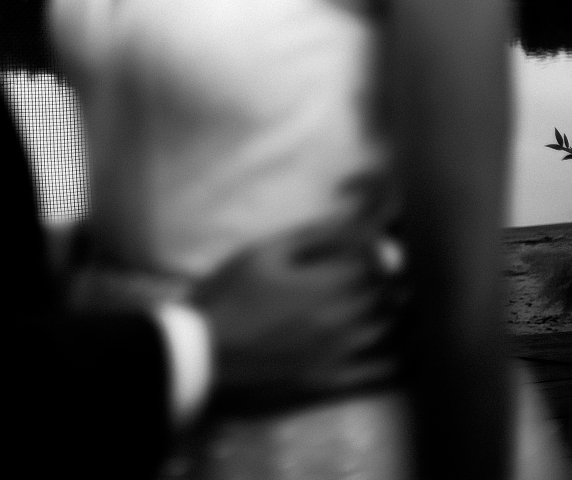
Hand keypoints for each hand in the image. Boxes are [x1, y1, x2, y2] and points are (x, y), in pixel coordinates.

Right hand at [190, 213, 406, 411]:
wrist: (204, 354)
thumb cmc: (230, 294)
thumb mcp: (265, 252)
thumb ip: (313, 236)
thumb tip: (354, 223)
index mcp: (325, 284)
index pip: (378, 260)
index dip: (385, 246)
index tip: (383, 237)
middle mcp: (343, 321)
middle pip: (393, 295)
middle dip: (396, 276)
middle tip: (391, 265)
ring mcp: (342, 357)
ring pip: (396, 331)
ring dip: (401, 311)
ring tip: (396, 298)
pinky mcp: (335, 385)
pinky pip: (387, 374)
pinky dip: (405, 356)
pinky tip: (406, 344)